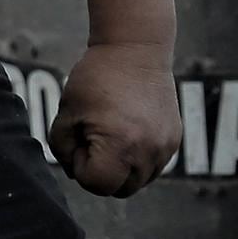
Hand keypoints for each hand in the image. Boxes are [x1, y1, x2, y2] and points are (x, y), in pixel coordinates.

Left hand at [52, 39, 177, 197]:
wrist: (136, 49)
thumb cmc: (96, 79)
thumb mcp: (66, 114)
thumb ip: (64, 151)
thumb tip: (77, 174)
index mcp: (120, 144)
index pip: (97, 185)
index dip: (82, 167)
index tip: (82, 139)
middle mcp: (148, 151)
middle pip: (119, 190)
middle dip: (102, 173)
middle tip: (95, 137)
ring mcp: (165, 147)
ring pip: (138, 182)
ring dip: (121, 169)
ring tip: (113, 134)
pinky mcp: (174, 140)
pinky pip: (153, 167)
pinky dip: (138, 159)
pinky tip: (128, 131)